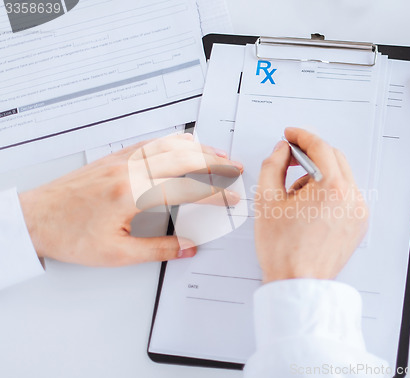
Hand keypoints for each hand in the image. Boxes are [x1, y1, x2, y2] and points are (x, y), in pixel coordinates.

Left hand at [19, 133, 242, 266]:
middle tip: (235, 168)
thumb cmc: (69, 235)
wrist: (34, 218)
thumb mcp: (117, 253)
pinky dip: (173, 143)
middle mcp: (130, 170)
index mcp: (134, 194)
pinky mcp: (114, 157)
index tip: (231, 198)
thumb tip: (188, 247)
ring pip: (169, 146)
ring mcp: (122, 160)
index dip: (214, 193)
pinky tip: (182, 145)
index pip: (187, 188)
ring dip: (197, 149)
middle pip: (184, 159)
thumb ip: (159, 249)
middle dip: (215, 163)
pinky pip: (151, 143)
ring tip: (217, 154)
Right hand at [254, 128, 368, 282]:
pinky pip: (346, 194)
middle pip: (334, 158)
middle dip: (311, 155)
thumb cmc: (283, 251)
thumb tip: (281, 150)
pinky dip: (329, 192)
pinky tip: (310, 209)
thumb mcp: (267, 201)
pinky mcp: (358, 224)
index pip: (320, 147)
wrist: (298, 283)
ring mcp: (358, 212)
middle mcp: (351, 198)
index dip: (302, 136)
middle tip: (289, 160)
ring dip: (319, 176)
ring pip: (340, 176)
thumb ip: (273, 165)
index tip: (291, 135)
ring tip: (296, 199)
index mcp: (331, 189)